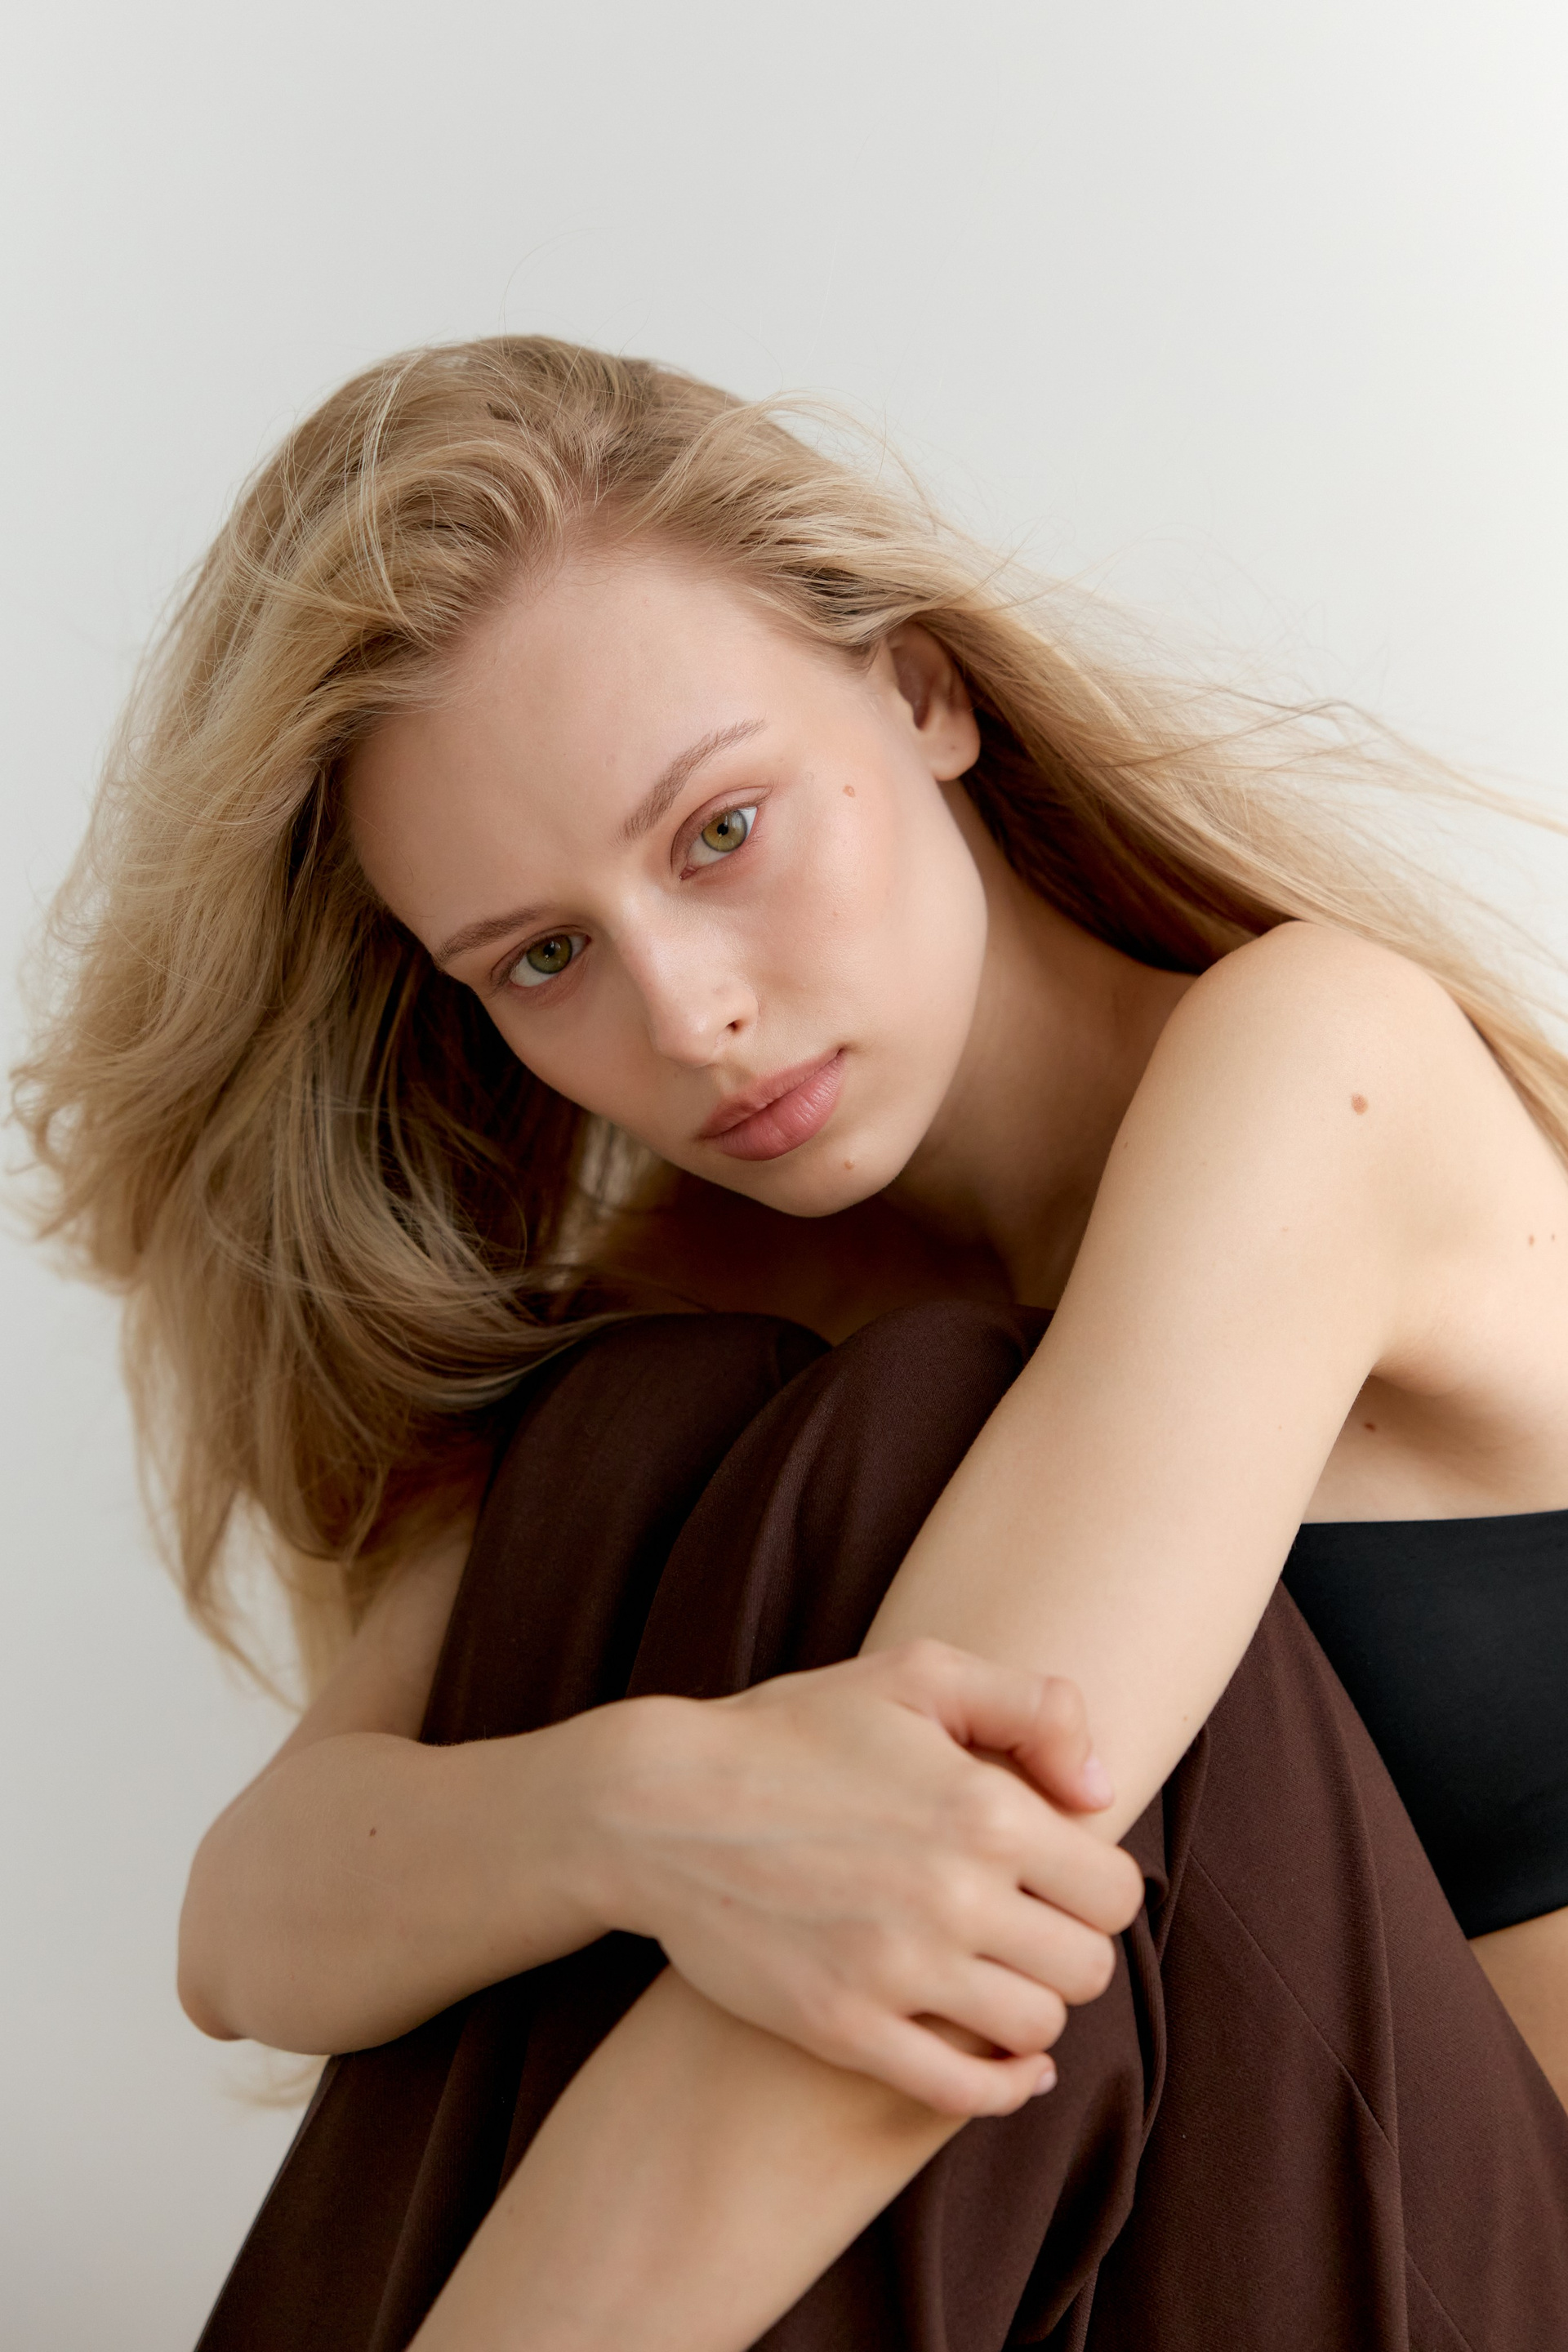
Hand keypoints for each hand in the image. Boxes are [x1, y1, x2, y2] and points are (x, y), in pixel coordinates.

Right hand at [584, 1640, 1145, 2116]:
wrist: (661, 1805)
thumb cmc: (794, 1732)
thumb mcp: (917, 1673)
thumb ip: (1035, 1708)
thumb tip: (1100, 1795)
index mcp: (983, 1809)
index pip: (1114, 1892)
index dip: (1096, 1887)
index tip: (1057, 1878)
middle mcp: (952, 1896)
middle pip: (1087, 1969)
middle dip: (1068, 1948)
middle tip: (1026, 1928)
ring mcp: (897, 1970)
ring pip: (1036, 2031)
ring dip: (1031, 2010)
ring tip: (998, 1976)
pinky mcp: (844, 2029)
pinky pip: (965, 2093)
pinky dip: (1000, 2088)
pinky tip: (1001, 2062)